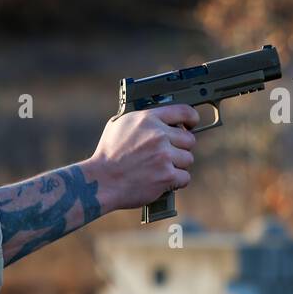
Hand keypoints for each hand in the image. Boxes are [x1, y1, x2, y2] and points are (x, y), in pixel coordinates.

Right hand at [85, 104, 199, 211]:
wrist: (100, 181)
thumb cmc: (107, 156)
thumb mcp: (118, 126)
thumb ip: (142, 120)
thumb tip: (159, 119)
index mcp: (148, 119)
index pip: (183, 111)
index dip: (191, 118)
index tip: (192, 124)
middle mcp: (158, 135)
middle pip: (189, 139)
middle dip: (179, 148)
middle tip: (166, 155)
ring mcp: (164, 155)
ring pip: (188, 159)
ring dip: (177, 166)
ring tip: (160, 169)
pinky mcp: (166, 175)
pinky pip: (185, 177)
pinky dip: (175, 182)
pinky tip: (162, 180)